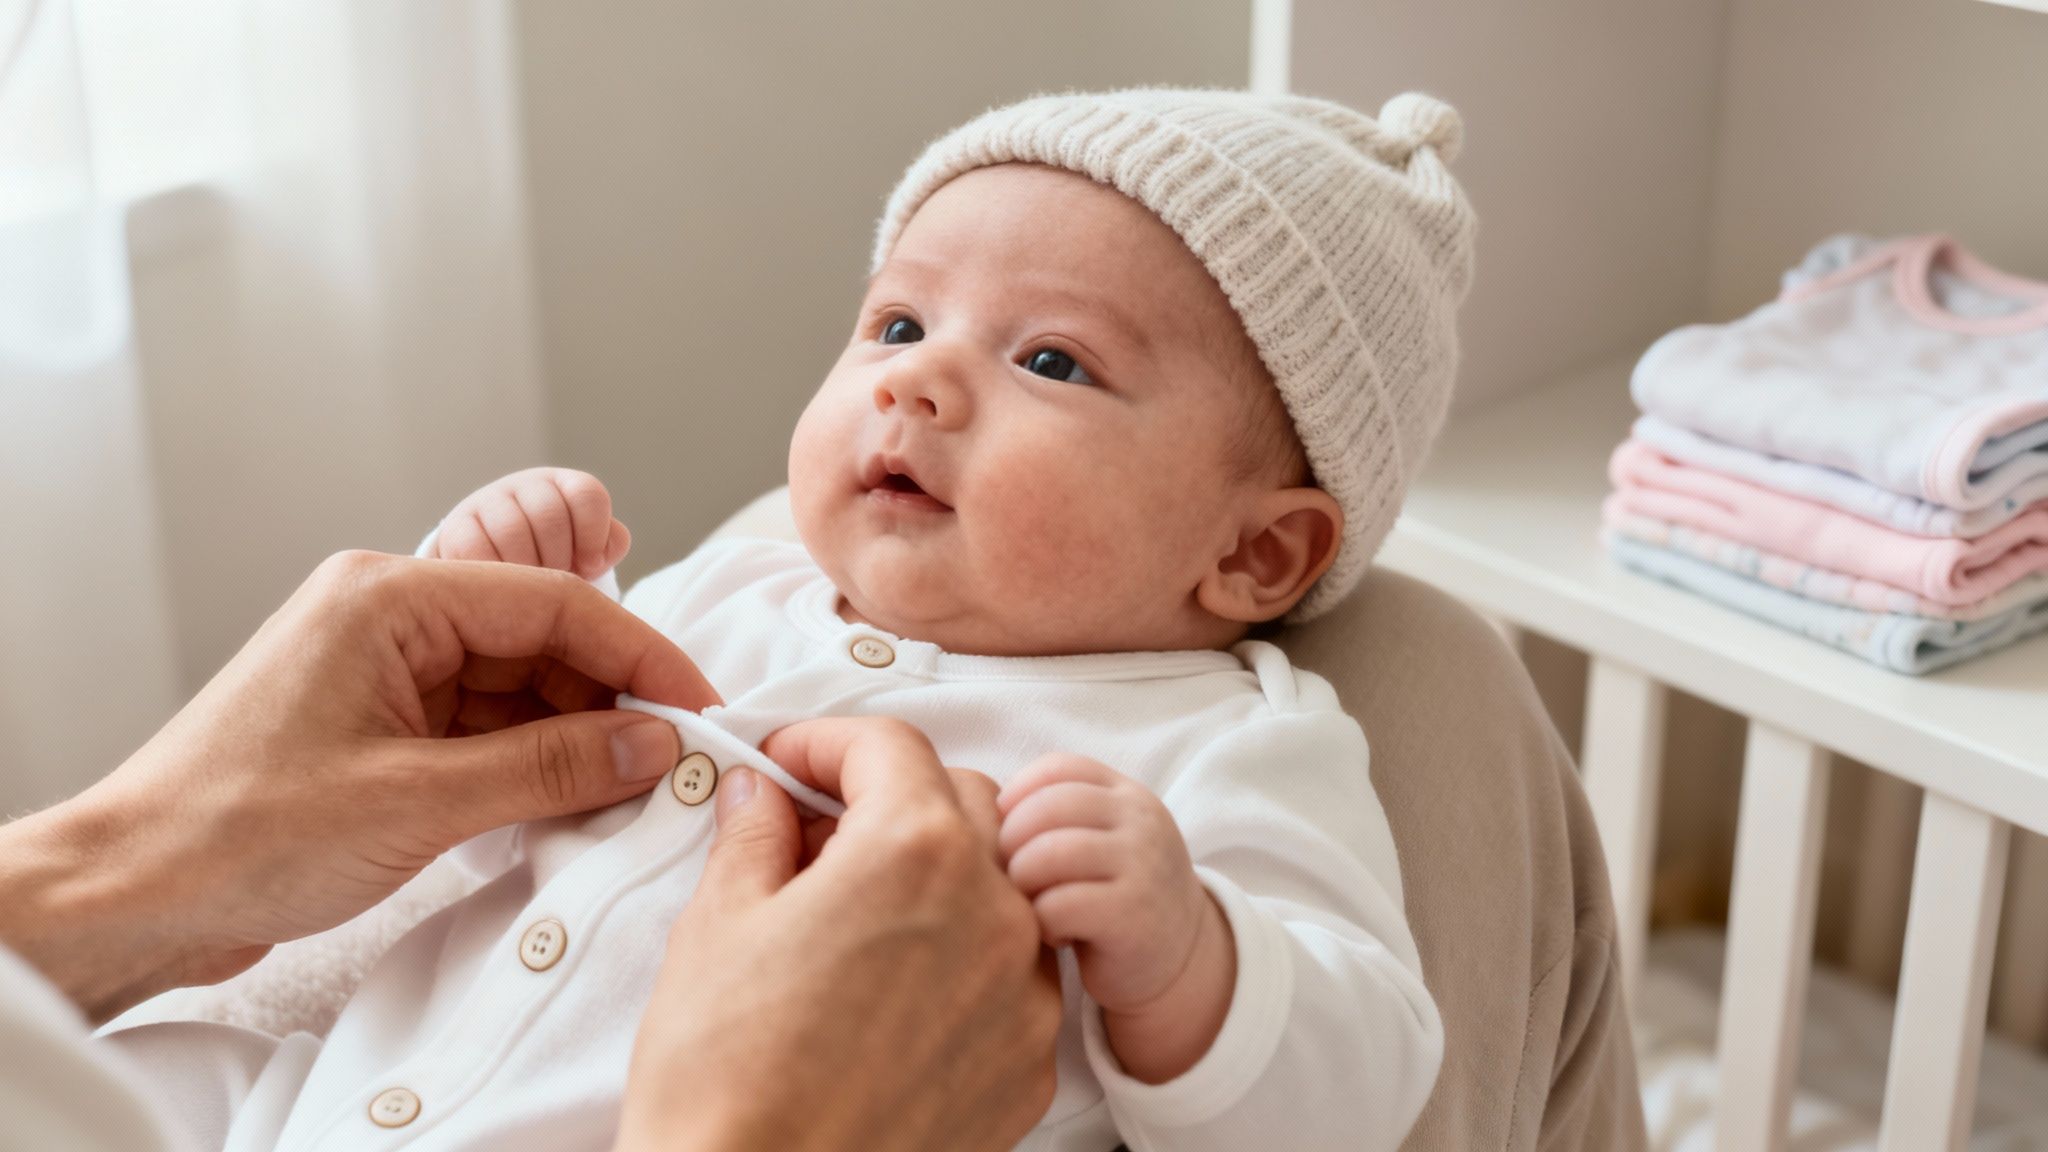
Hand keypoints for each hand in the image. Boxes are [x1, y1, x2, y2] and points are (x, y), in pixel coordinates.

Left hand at [0, 551, 717, 1021]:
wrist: (132, 894)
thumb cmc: (240, 833)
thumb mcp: (417, 802)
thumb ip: (548, 767)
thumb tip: (652, 743)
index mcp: (390, 598)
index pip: (554, 605)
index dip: (643, 657)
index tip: (703, 709)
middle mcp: (390, 616)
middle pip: (541, 640)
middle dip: (612, 698)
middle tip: (678, 758)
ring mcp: (384, 671)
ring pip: (519, 686)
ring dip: (576, 735)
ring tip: (632, 788)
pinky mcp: (380, 725)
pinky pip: (484, 726)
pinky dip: (532, 761)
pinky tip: (572, 797)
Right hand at [432, 467, 629, 579]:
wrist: (490, 574)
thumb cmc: (550, 562)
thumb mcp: (584, 551)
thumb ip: (606, 546)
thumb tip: (600, 554)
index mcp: (561, 487)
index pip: (587, 494)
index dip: (593, 535)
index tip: (590, 566)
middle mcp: (522, 487)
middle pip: (549, 515)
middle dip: (558, 559)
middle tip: (553, 581)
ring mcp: (486, 504)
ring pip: (512, 531)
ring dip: (527, 570)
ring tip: (530, 593)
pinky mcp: (454, 528)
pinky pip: (476, 550)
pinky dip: (495, 578)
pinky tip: (502, 593)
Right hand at [618, 719, 1060, 1151]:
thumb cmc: (722, 1073)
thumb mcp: (718, 924)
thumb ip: (755, 835)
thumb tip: (763, 795)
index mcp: (913, 852)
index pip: (889, 748)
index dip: (827, 743)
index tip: (788, 763)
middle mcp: (993, 910)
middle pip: (964, 802)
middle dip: (891, 800)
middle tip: (816, 833)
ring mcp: (1022, 993)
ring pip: (1002, 888)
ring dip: (941, 876)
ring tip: (860, 914)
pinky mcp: (1029, 1065)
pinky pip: (1012, 977)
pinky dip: (965, 961)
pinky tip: (896, 991)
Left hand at [997, 753, 1234, 1082]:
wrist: (1181, 957)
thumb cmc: (1115, 892)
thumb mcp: (1101, 838)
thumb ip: (1057, 814)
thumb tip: (978, 807)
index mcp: (1125, 794)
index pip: (1057, 769)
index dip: (1017, 796)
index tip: (1007, 832)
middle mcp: (1139, 820)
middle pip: (1045, 807)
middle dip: (1011, 842)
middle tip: (1011, 875)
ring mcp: (1141, 865)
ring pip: (1047, 853)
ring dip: (1023, 882)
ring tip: (1031, 902)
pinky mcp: (1132, 916)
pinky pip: (1059, 906)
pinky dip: (1043, 922)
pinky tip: (1055, 933)